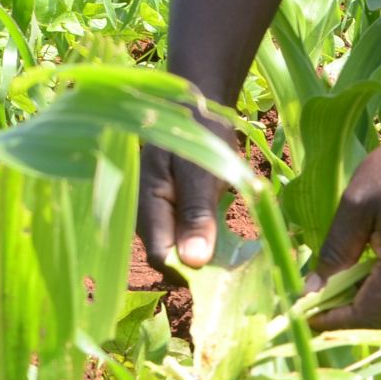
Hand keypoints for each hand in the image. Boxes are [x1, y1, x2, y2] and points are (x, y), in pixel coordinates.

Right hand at [137, 107, 238, 270]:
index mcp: (145, 204)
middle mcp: (143, 216)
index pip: (161, 256)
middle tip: (236, 258)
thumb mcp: (200, 171)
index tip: (224, 269)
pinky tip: (222, 236)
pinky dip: (203, 242)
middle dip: (200, 263)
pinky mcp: (168, 215)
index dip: (190, 268)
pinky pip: (182, 239)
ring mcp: (154, 216)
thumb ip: (196, 214)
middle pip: (168, 258)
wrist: (195, 110)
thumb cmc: (198, 134)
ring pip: (177, 251)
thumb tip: (194, 261)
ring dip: (204, 253)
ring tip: (232, 248)